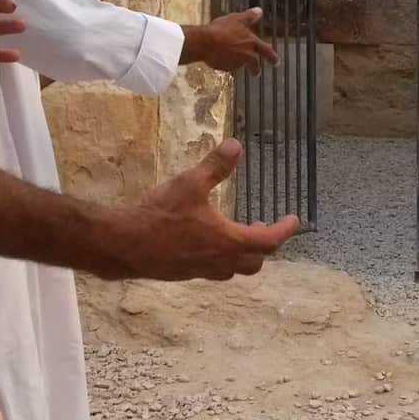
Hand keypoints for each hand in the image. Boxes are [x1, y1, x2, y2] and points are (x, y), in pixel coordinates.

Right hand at [107, 138, 298, 279]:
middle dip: (264, 245)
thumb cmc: (161, 215)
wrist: (126, 245)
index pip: (269, 241)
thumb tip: (236, 145)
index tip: (293, 220)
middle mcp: (220, 261)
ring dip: (243, 255)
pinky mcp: (186, 274)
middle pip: (255, 261)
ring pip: (234, 270)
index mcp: (228, 241)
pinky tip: (207, 243)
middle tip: (263, 227)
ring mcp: (202, 271)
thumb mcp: (190, 183)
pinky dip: (221, 258)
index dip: (285, 230)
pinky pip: (213, 270)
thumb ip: (215, 165)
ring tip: (238, 236)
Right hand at [180, 7, 279, 75]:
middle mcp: (246, 55)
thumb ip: (249, 16)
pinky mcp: (224, 67)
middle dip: (256, 70)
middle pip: (254, 65)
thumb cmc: (222, 29)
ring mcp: (235, 63)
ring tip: (229, 55)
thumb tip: (259, 11)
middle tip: (256, 73)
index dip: (272, 57)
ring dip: (237, 62)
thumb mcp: (237, 18)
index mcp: (251, 43)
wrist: (205, 43)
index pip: (266, 51)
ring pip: (239, 64)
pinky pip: (226, 65)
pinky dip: (224, 61)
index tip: (276, 62)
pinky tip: (218, 55)